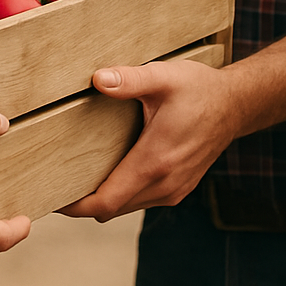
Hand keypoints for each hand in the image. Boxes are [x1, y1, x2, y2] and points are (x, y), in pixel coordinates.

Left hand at [59, 59, 237, 221]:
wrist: (236, 105)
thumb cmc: (199, 89)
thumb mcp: (163, 76)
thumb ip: (130, 79)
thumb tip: (99, 79)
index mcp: (155, 162)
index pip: (107, 201)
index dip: (76, 205)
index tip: (50, 196)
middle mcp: (165, 183)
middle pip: (111, 209)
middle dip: (81, 202)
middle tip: (50, 182)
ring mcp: (174, 189)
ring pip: (126, 206)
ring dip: (102, 197)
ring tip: (71, 176)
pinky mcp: (178, 187)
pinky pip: (140, 199)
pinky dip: (120, 193)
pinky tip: (104, 171)